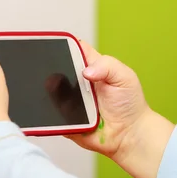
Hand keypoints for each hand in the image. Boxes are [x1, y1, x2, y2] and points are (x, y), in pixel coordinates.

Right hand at [47, 41, 174, 177]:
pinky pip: (49, 114)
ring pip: (48, 91)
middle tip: (46, 69)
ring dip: (46, 90)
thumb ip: (108, 66)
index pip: (72, 49)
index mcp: (91, 66)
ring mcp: (69, 99)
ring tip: (50, 90)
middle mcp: (77, 81)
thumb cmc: (130, 104)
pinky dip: (47, 112)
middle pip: (54, 68)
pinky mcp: (63, 118)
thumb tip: (87, 71)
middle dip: (47, 67)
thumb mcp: (125, 77)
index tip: (52, 43)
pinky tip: (53, 112)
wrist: (129, 135)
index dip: (62, 44)